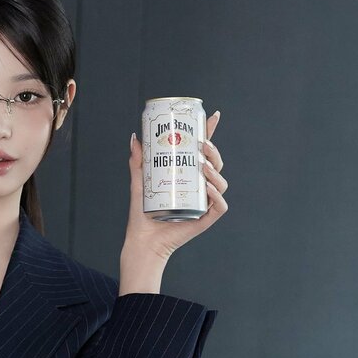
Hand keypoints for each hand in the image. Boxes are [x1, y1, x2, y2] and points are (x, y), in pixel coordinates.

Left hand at [123, 110, 227, 260]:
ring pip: (221, 183)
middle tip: (201, 145)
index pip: (204, 153)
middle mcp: (199, 189)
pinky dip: (216, 196)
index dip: (211, 134)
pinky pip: (219, 206)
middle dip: (213, 152)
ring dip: (215, 171)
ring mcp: (204, 204)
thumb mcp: (139, 184)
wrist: (142, 242)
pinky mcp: (205, 220)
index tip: (214, 116)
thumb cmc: (142, 216)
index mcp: (188, 178)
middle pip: (216, 165)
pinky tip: (206, 187)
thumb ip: (138, 162)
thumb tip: (136, 137)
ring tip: (202, 166)